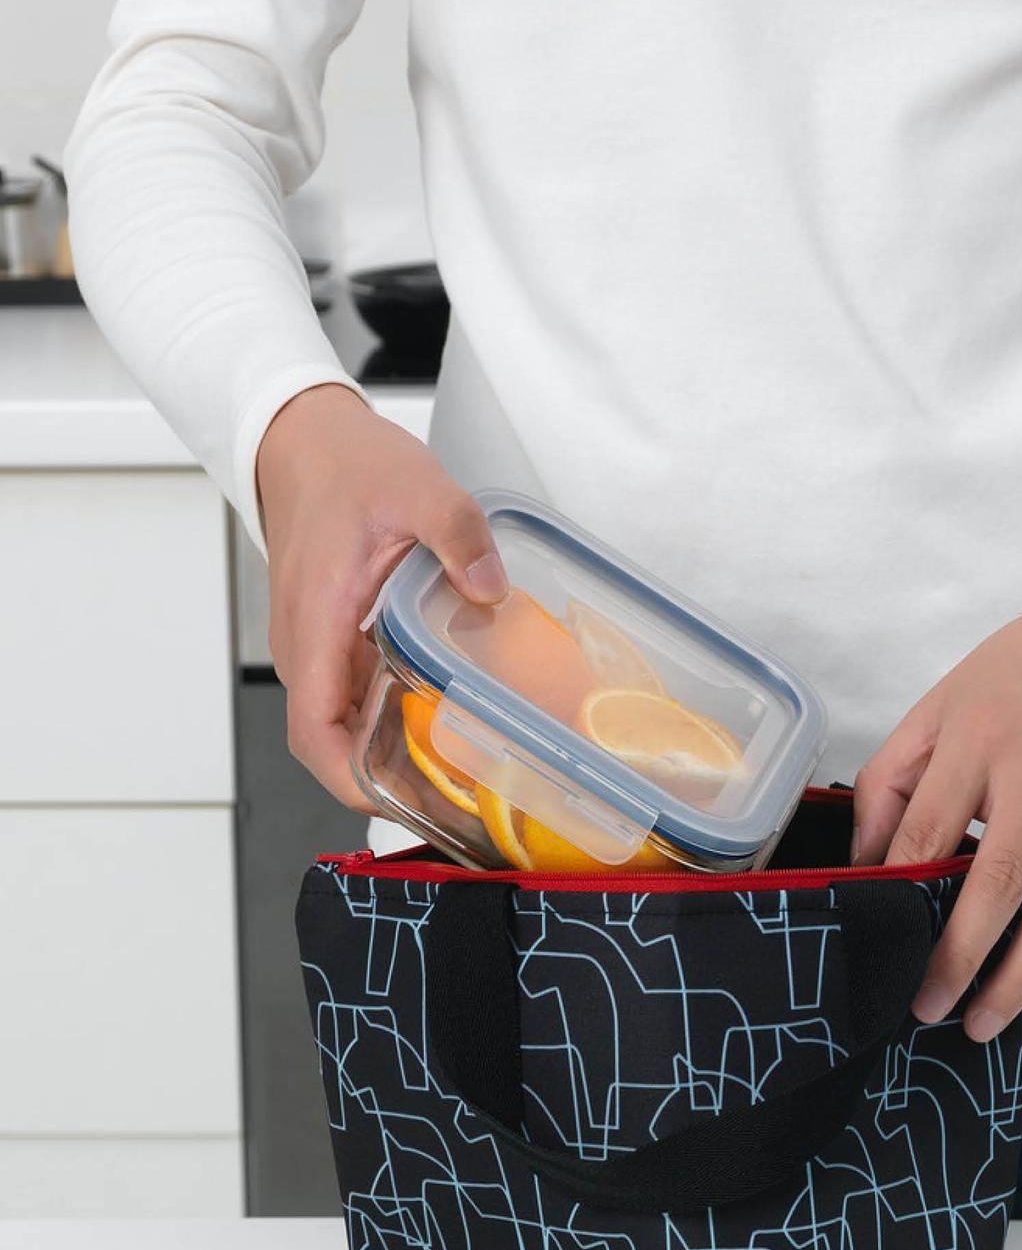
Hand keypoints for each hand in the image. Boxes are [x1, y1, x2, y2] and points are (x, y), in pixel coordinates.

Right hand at [256, 384, 507, 808]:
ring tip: (456, 783)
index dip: (350, 781)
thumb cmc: (346, 464)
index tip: (399, 806)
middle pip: (329, 744)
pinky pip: (350, 699)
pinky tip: (439, 727)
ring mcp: (313, 647)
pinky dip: (386, 724)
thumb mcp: (419, 487)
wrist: (304, 439)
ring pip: (340, 726)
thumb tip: (489, 589)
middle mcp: (304, 647)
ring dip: (386, 759)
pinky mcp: (328, 641)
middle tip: (454, 809)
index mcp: (315, 622)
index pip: (314, 730)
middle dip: (383, 786)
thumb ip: (458, 536)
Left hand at [853, 581, 1021, 1041]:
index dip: (898, 895)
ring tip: (983, 1028)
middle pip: (997, 884)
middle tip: (924, 1009)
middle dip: (958, 959)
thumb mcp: (935, 710)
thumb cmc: (1012, 681)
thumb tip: (864, 867)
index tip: (876, 945)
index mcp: (979, 740)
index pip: (928, 831)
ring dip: (1020, 981)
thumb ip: (890, 783)